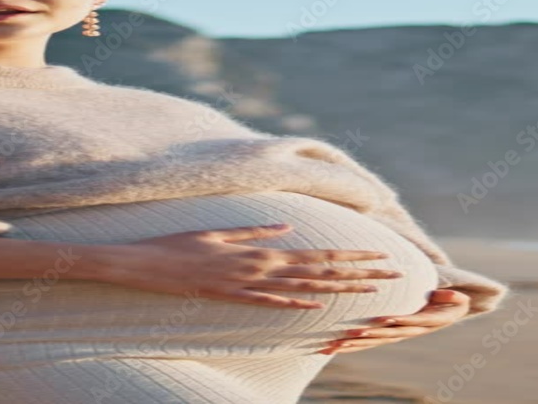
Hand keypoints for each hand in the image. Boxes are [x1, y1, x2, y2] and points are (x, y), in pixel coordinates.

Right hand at [96, 224, 403, 308]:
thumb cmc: (179, 243)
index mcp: (258, 248)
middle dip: (358, 271)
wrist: (145, 262)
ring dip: (338, 289)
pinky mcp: (228, 298)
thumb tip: (287, 227)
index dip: (349, 255)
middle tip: (392, 273)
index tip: (378, 253)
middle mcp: (257, 266)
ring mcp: (243, 284)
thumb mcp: (219, 231)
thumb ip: (254, 231)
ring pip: (300, 288)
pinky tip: (318, 308)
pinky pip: (266, 303)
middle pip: (318, 270)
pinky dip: (293, 305)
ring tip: (370, 291)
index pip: (314, 252)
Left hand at [317, 289, 470, 354]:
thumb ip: (450, 297)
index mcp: (425, 321)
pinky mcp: (385, 336)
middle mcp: (408, 330)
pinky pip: (366, 344)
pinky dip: (348, 346)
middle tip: (352, 332)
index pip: (410, 321)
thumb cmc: (447, 300)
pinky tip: (329, 349)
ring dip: (354, 344)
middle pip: (387, 334)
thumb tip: (452, 295)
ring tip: (335, 344)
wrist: (445, 312)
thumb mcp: (453, 298)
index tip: (385, 318)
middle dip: (370, 334)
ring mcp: (395, 335)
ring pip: (373, 341)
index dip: (399, 320)